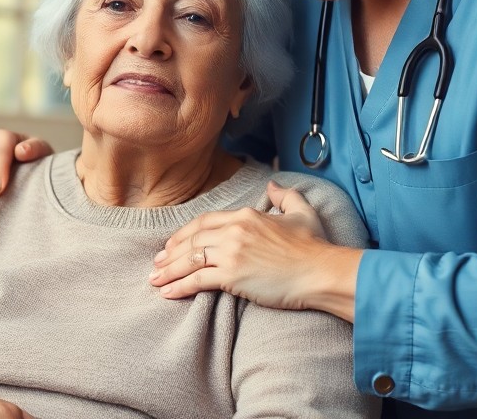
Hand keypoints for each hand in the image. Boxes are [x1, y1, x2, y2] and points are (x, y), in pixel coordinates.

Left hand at [149, 181, 361, 318]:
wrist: (321, 272)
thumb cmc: (315, 246)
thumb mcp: (302, 212)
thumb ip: (286, 196)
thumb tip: (273, 185)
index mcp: (246, 215)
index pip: (206, 222)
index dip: (186, 233)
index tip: (174, 243)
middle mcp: (234, 231)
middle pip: (193, 240)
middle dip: (171, 252)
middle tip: (158, 263)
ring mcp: (231, 253)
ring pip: (190, 260)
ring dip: (169, 270)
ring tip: (155, 280)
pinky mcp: (232, 276)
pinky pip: (197, 280)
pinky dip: (179, 286)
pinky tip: (168, 292)